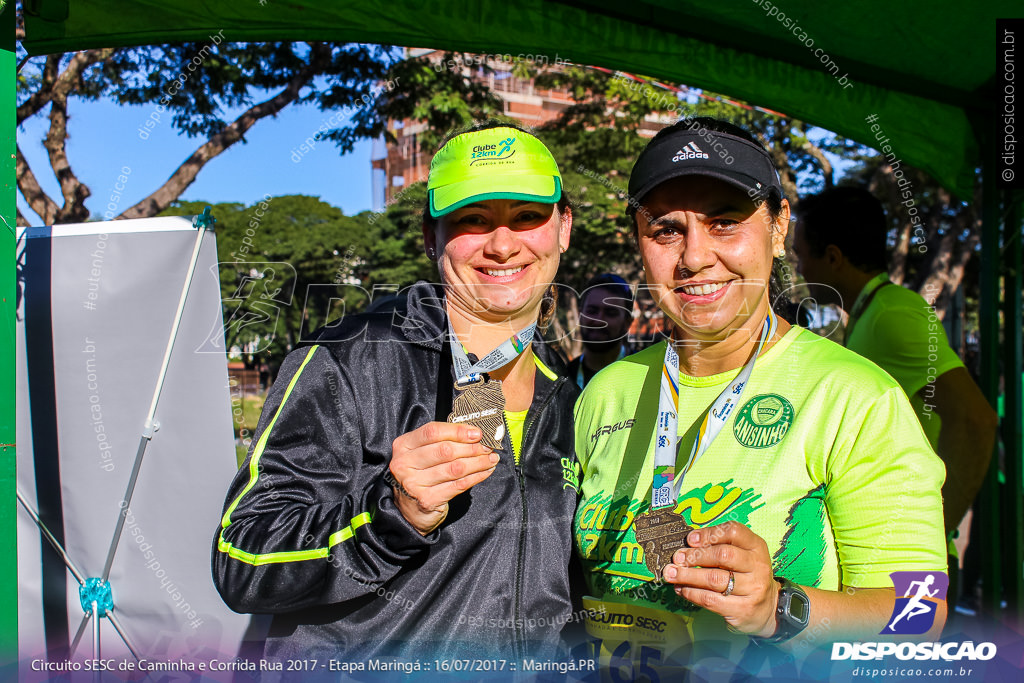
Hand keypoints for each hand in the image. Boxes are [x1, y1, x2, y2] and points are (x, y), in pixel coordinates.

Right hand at [389, 422, 498, 533]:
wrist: (410, 510)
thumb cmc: (420, 474)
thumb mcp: (422, 453)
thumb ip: (442, 441)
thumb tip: (474, 434)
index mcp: (403, 446)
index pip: (432, 432)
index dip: (458, 431)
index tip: (477, 433)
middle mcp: (404, 464)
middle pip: (445, 450)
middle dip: (472, 448)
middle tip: (488, 447)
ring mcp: (414, 483)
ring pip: (455, 468)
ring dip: (478, 462)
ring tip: (491, 458)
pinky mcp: (427, 500)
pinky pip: (458, 485)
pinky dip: (476, 477)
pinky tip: (486, 471)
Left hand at [661, 521, 779, 636]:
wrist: (768, 609)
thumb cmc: (747, 576)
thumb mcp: (743, 556)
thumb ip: (720, 547)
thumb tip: (687, 546)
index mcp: (757, 547)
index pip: (734, 532)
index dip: (710, 534)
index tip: (691, 539)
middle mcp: (758, 566)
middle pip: (723, 555)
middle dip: (696, 556)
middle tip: (677, 558)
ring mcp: (752, 589)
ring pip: (714, 579)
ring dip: (688, 575)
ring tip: (671, 574)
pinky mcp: (742, 609)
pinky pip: (711, 599)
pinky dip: (691, 593)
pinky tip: (682, 589)